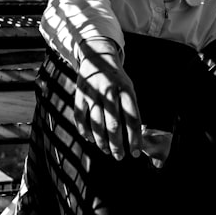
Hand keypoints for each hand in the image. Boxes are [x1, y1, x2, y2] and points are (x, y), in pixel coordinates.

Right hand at [74, 41, 143, 159]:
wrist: (97, 57)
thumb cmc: (117, 80)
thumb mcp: (128, 89)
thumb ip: (130, 109)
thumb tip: (135, 137)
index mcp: (125, 90)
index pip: (132, 118)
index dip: (134, 138)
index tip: (135, 153)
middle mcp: (109, 92)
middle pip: (113, 124)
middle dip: (117, 145)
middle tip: (119, 157)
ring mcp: (93, 93)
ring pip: (96, 123)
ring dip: (101, 141)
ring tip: (107, 151)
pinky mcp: (80, 95)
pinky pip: (80, 117)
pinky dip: (84, 131)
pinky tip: (90, 139)